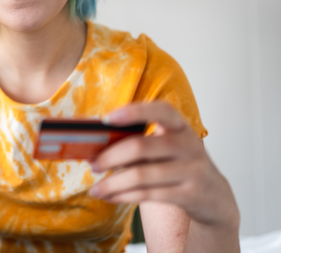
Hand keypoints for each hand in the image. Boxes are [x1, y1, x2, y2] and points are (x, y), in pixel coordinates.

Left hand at [89, 102, 237, 227]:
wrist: (215, 196)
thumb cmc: (180, 165)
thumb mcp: (169, 147)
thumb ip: (141, 142)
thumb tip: (98, 146)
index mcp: (180, 127)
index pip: (161, 110)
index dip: (134, 112)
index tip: (107, 119)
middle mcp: (189, 146)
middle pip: (141, 147)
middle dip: (110, 156)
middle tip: (93, 164)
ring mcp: (192, 171)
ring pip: (141, 176)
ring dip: (112, 183)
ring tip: (96, 188)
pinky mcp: (189, 195)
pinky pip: (147, 194)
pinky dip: (123, 196)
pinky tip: (110, 197)